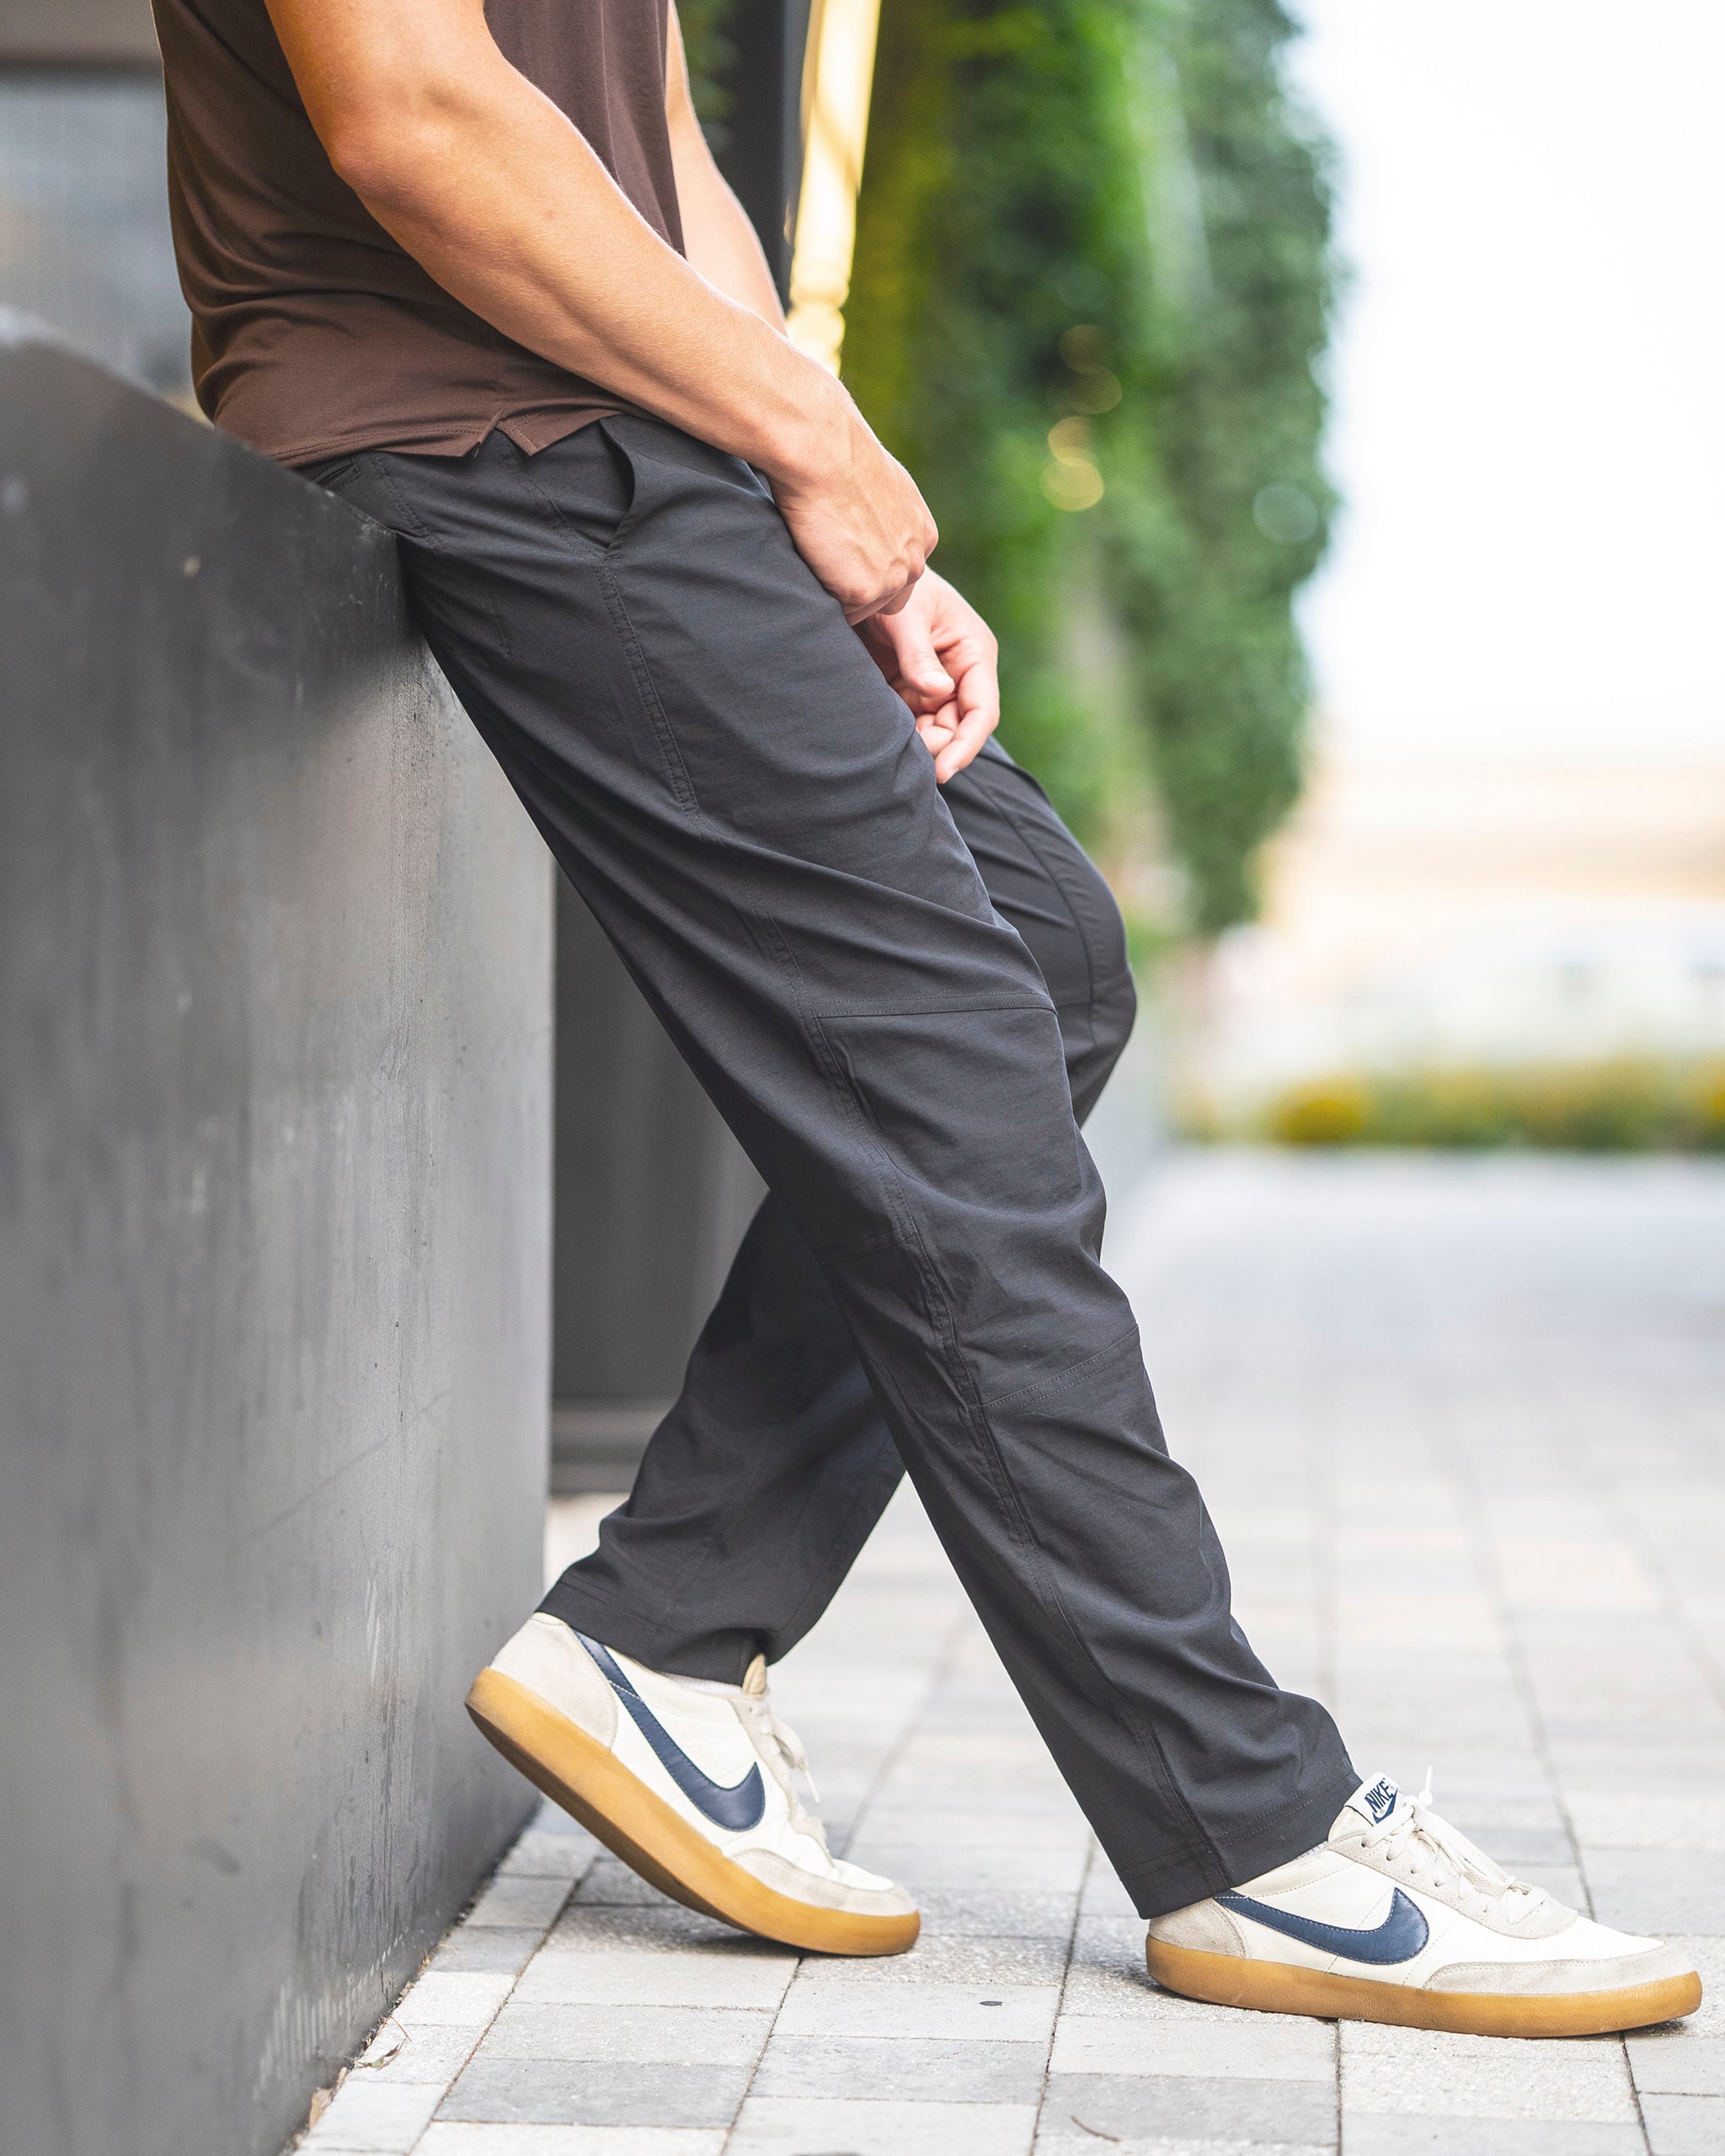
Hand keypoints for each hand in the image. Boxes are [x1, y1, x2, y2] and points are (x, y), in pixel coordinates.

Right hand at [769, 405, 938, 624]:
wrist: (824, 448)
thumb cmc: (839, 454)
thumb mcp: (880, 484)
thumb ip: (883, 514)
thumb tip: (864, 519)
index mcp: (923, 535)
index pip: (899, 573)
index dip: (870, 570)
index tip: (844, 555)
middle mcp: (916, 560)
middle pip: (890, 600)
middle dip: (861, 590)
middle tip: (828, 564)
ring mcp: (892, 580)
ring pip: (863, 609)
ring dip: (838, 594)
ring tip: (815, 557)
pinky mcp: (864, 591)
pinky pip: (839, 613)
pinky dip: (821, 596)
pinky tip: (808, 563)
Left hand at [856, 570, 999, 781]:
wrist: (858, 574)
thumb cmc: (895, 586)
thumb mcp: (906, 616)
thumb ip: (919, 655)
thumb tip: (939, 691)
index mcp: (974, 653)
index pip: (982, 711)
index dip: (966, 745)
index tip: (943, 771)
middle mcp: (960, 673)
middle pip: (957, 729)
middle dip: (937, 749)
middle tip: (907, 761)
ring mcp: (934, 684)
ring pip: (933, 731)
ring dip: (917, 745)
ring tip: (890, 749)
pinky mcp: (908, 689)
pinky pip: (909, 724)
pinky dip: (899, 736)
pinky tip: (881, 740)